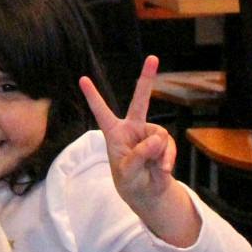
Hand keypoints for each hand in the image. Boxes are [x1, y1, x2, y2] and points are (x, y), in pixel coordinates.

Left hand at [81, 56, 179, 213]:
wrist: (148, 193)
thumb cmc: (130, 181)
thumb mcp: (127, 172)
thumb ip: (138, 155)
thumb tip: (156, 138)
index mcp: (114, 133)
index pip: (101, 112)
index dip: (93, 96)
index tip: (82, 79)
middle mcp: (133, 128)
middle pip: (140, 100)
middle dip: (147, 79)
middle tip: (153, 58)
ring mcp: (150, 134)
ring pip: (160, 135)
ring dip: (160, 154)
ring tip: (154, 167)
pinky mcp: (164, 143)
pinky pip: (169, 146)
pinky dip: (168, 159)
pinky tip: (163, 169)